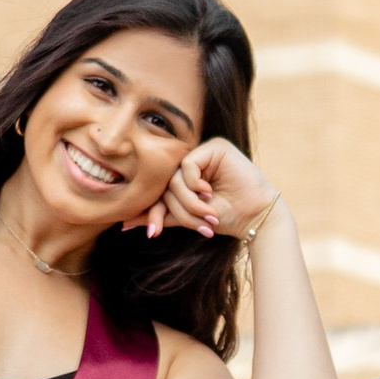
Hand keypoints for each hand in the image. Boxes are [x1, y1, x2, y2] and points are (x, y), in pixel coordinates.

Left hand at [130, 134, 278, 244]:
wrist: (255, 217)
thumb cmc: (226, 218)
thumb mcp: (187, 218)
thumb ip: (160, 215)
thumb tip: (124, 224)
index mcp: (186, 175)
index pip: (161, 190)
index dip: (155, 211)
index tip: (153, 232)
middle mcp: (193, 161)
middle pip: (166, 184)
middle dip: (179, 210)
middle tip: (199, 225)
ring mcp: (204, 152)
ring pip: (175, 177)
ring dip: (189, 201)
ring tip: (207, 213)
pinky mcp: (215, 147)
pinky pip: (188, 166)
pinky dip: (195, 184)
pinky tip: (210, 193)